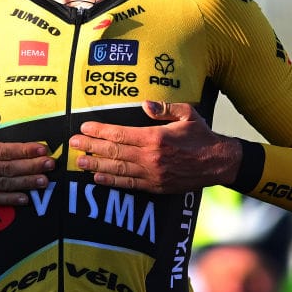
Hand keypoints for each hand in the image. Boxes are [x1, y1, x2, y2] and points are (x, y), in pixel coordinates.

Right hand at [0, 103, 53, 204]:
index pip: (4, 150)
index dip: (25, 150)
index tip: (42, 148)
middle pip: (8, 169)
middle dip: (32, 166)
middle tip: (51, 164)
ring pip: (4, 185)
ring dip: (26, 183)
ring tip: (45, 182)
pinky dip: (10, 201)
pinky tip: (26, 199)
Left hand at [68, 101, 241, 193]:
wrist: (219, 162)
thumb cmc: (202, 135)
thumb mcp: (187, 113)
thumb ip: (164, 108)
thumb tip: (145, 105)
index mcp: (155, 137)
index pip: (120, 134)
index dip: (99, 131)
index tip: (84, 128)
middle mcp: (151, 157)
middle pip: (113, 152)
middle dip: (90, 147)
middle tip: (72, 145)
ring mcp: (152, 174)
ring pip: (118, 169)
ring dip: (96, 166)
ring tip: (79, 162)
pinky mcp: (156, 186)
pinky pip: (129, 184)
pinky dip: (112, 181)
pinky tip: (98, 178)